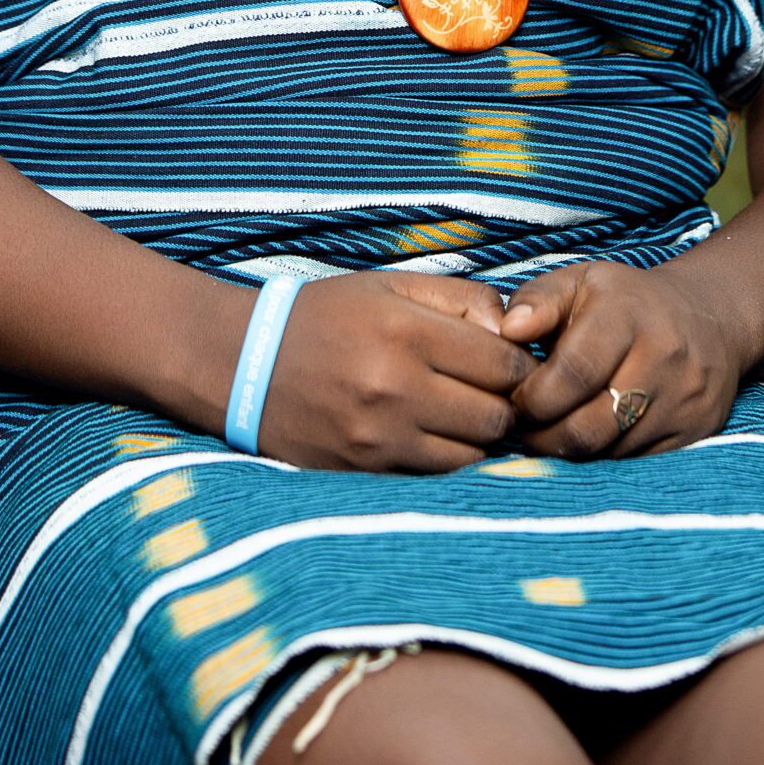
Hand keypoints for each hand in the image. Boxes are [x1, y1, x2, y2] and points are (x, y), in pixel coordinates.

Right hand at [256, 269, 533, 472]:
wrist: (244, 365)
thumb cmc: (326, 317)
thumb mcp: (389, 285)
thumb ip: (459, 298)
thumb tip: (512, 332)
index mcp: (405, 330)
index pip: (505, 364)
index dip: (519, 365)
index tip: (509, 364)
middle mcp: (394, 387)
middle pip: (496, 416)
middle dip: (506, 405)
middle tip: (492, 394)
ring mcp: (378, 438)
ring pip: (472, 456)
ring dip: (478, 439)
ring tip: (462, 416)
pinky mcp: (363, 473)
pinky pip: (433, 479)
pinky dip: (445, 462)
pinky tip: (433, 438)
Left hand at [501, 260, 752, 458]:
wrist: (709, 317)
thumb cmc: (625, 301)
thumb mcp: (580, 282)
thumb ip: (537, 301)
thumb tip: (506, 330)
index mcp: (627, 314)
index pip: (574, 373)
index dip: (535, 399)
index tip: (515, 401)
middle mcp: (663, 357)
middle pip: (591, 426)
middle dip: (546, 437)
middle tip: (526, 429)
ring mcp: (685, 398)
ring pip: (613, 451)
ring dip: (574, 451)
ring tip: (554, 431)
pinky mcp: (699, 430)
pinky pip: (640, 463)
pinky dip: (607, 458)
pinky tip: (592, 437)